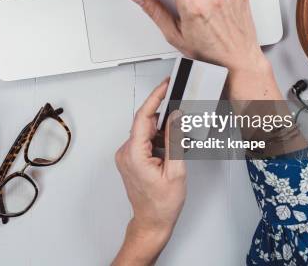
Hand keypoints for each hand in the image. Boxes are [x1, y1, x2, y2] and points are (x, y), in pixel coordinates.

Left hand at [113, 80, 185, 265]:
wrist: (152, 221)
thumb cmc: (162, 203)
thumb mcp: (176, 170)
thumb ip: (175, 140)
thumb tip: (176, 117)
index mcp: (135, 154)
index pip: (143, 117)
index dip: (155, 98)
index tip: (165, 85)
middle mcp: (126, 153)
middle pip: (145, 123)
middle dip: (163, 116)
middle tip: (181, 110)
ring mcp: (126, 155)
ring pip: (145, 131)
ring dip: (162, 130)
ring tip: (177, 140)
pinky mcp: (130, 158)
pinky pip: (144, 140)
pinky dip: (157, 139)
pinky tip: (169, 148)